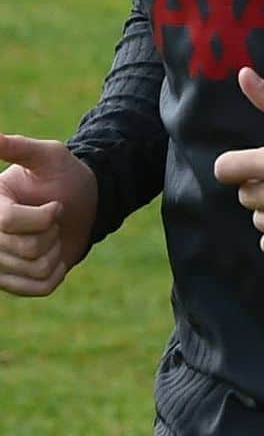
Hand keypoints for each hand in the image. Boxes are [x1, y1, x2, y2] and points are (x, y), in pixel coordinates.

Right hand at [0, 133, 98, 296]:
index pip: (9, 222)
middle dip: (52, 230)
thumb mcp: (48, 156)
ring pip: (35, 269)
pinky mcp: (14, 284)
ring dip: (56, 250)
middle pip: (26, 248)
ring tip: (53, 235)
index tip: (56, 204)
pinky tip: (54, 255)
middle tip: (54, 219)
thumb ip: (19, 148)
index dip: (44, 215)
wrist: (82, 202)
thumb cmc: (64, 176)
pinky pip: (42, 287)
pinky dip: (58, 271)